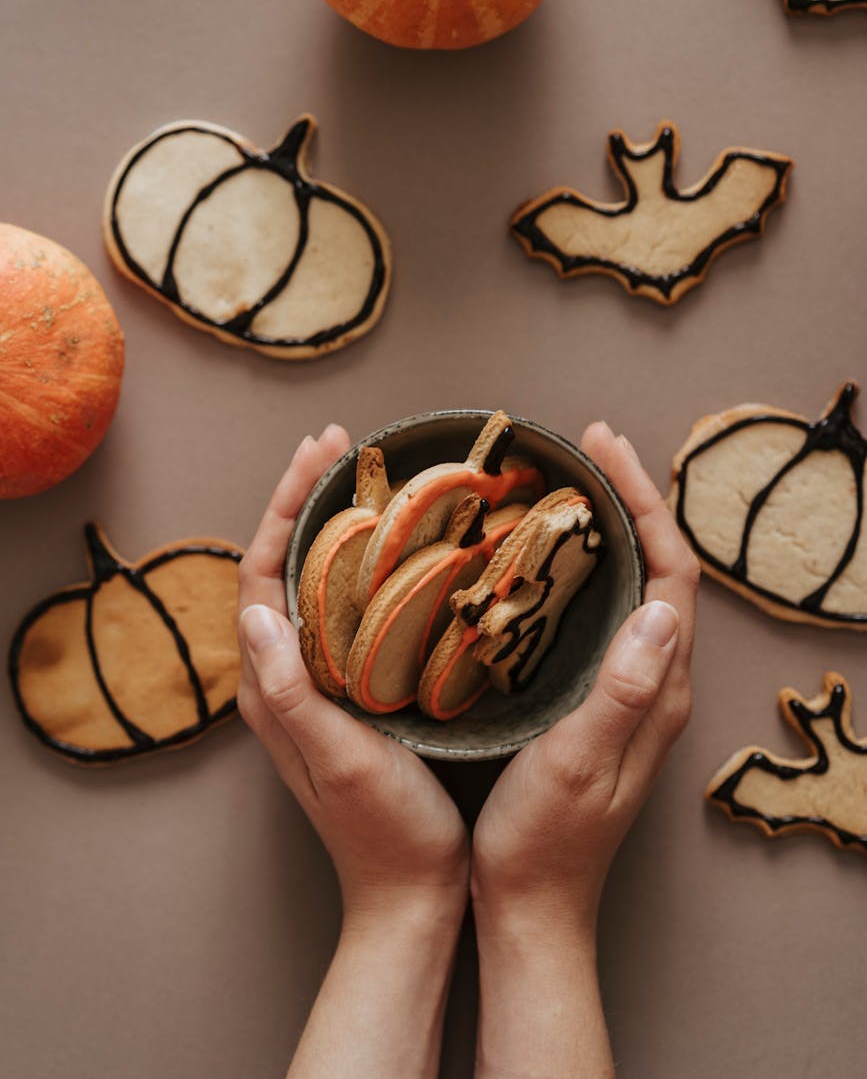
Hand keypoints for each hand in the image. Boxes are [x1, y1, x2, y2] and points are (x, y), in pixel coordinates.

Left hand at [236, 426, 469, 927]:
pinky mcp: (350, 693)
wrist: (413, 894)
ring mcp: (317, 684)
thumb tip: (255, 611)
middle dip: (304, 497)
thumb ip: (293, 692)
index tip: (323, 453)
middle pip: (281, 564)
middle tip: (342, 445)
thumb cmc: (386, 832)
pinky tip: (397, 548)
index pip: (262, 571)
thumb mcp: (341, 759)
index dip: (286, 505)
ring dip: (331, 523)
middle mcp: (285, 677)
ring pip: (313, 582)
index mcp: (273, 687)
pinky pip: (344, 609)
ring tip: (366, 477)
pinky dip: (361, 565)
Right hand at [472, 421, 699, 934]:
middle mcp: (651, 682)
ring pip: (629, 586)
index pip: (671, 573)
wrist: (528, 905)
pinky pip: (598, 613)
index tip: (603, 449)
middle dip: (628, 497)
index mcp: (657, 689)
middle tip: (583, 447)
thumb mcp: (582, 762)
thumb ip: (623, 689)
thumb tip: (664, 611)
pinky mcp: (593, 700)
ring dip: (607, 528)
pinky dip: (579, 568)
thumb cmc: (545, 841)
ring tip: (564, 482)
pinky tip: (539, 558)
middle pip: (657, 567)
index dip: (644, 502)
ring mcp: (624, 691)